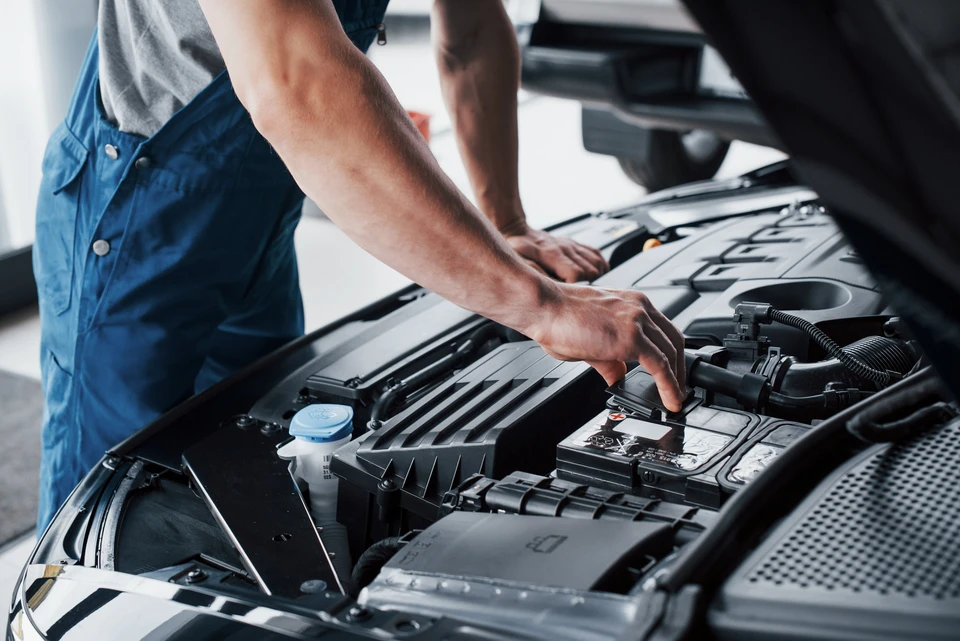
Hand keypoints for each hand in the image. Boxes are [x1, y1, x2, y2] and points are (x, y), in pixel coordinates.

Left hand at [501, 222, 608, 282]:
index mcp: (552, 255)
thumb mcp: (519, 264)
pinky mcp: (575, 244)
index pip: (576, 273)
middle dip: (587, 284)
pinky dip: (599, 265)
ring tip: (585, 284)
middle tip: (576, 291)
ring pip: (598, 262)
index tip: (569, 293)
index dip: (575, 286)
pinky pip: (596, 254)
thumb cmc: (516, 250)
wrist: (518, 232)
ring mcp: (572, 246)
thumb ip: (534, 275)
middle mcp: (566, 248)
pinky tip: (592, 273)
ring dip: (596, 275)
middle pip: (591, 270)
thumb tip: (549, 288)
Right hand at [528, 283, 685, 410]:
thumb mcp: (590, 340)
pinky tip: (669, 399)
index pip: (664, 330)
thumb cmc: (558, 316)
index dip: (672, 355)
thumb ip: (609, 359)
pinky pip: (660, 366)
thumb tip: (618, 375)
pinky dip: (669, 386)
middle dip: (679, 369)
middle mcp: (639, 308)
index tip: (672, 372)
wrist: (545, 307)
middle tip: (678, 389)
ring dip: (677, 381)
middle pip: (674, 340)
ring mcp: (637, 321)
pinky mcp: (632, 338)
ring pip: (672, 354)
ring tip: (675, 399)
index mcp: (631, 304)